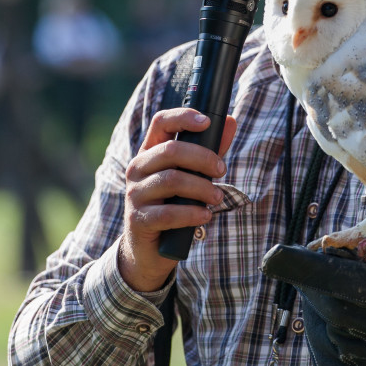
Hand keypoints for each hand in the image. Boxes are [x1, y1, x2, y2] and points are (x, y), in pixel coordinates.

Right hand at [118, 108, 236, 291]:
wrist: (149, 248)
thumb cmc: (174, 204)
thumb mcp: (191, 174)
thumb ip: (210, 149)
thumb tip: (230, 121)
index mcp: (150, 152)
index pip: (161, 122)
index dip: (183, 117)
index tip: (207, 121)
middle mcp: (137, 168)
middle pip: (171, 151)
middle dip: (203, 158)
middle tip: (222, 170)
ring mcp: (135, 194)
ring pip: (172, 180)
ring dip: (202, 188)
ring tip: (218, 198)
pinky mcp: (138, 219)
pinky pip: (169, 213)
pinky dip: (193, 213)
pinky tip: (205, 216)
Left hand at [261, 244, 365, 365]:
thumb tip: (327, 251)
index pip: (333, 279)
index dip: (300, 267)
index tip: (273, 255)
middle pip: (325, 299)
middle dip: (321, 279)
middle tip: (338, 266)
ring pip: (331, 321)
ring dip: (334, 304)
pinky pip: (341, 342)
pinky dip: (346, 327)